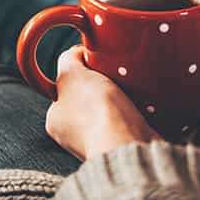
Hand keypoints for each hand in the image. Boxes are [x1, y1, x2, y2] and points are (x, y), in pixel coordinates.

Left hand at [46, 46, 161, 160]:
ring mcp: (102, 141)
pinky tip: (143, 102)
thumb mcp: (72, 74)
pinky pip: (132, 119)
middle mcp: (75, 135)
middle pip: (90, 95)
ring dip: (124, 95)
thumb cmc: (97, 112)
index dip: (80, 67)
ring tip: (132, 87)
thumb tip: (76, 54)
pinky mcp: (127, 144)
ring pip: (112, 107)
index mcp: (55, 120)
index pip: (65, 85)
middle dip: (103, 81)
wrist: (130, 145)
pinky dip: (139, 109)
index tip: (95, 59)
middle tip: (115, 72)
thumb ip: (68, 60)